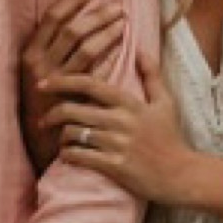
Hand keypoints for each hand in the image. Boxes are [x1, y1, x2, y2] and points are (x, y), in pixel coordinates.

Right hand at [21, 0, 125, 172]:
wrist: (42, 135)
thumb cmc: (47, 91)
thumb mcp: (41, 64)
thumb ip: (55, 41)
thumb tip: (81, 7)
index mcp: (31, 51)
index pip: (53, 17)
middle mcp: (40, 64)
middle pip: (73, 30)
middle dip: (98, 15)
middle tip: (118, 6)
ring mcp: (57, 82)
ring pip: (87, 49)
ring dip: (108, 32)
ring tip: (123, 22)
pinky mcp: (72, 98)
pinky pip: (97, 71)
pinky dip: (111, 56)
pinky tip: (123, 46)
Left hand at [38, 52, 195, 205]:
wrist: (178, 173)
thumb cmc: (170, 135)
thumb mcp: (165, 101)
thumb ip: (152, 75)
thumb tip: (141, 50)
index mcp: (129, 103)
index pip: (90, 84)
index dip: (63, 81)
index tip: (44, 83)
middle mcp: (119, 121)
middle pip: (73, 110)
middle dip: (52, 113)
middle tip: (45, 119)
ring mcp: (115, 144)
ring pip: (72, 133)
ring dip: (61, 136)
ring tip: (61, 138)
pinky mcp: (112, 166)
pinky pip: (78, 156)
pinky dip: (67, 154)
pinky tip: (68, 154)